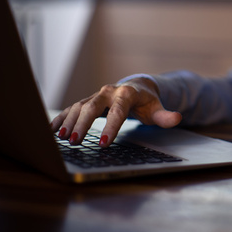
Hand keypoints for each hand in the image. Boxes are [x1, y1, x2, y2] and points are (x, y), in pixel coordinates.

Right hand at [51, 77, 181, 146]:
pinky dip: (62, 118)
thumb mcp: (157, 109)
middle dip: (83, 124)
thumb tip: (177, 118)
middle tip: (75, 141)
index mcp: (127, 94)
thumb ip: (165, 116)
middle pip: (93, 106)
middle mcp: (109, 92)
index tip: (104, 143)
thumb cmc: (147, 103)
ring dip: (69, 122)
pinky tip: (53, 130)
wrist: (137, 88)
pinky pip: (72, 108)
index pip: (118, 111)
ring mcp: (96, 96)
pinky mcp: (88, 101)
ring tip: (62, 138)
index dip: (111, 126)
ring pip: (80, 107)